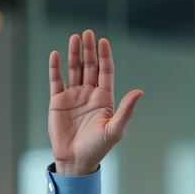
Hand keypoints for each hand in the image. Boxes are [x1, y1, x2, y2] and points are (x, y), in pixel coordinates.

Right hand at [47, 30, 142, 175]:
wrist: (75, 160)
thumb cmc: (98, 147)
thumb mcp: (114, 129)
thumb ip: (126, 110)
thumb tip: (139, 92)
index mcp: (105, 98)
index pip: (105, 71)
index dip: (104, 56)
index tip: (103, 41)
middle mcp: (89, 94)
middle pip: (90, 66)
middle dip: (89, 50)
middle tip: (87, 33)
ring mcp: (73, 96)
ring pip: (74, 69)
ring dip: (74, 54)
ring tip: (74, 38)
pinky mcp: (58, 101)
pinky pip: (56, 80)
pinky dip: (55, 67)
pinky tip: (56, 55)